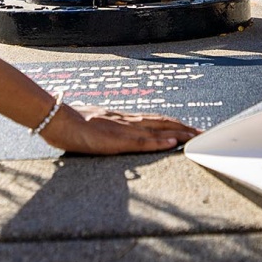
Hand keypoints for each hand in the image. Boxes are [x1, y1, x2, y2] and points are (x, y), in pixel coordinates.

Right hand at [46, 105, 199, 155]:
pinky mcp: (115, 139)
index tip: (191, 128)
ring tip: (197, 137)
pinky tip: (171, 143)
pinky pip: (140, 141)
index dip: (174, 123)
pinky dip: (158, 142)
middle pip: (163, 121)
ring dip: (179, 133)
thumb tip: (120, 137)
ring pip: (157, 129)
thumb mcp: (97, 125)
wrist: (56, 118)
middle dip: (185, 127)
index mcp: (123, 118)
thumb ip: (111, 129)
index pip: (155, 119)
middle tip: (204, 133)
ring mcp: (122, 128)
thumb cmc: (71, 123)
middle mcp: (127, 120)